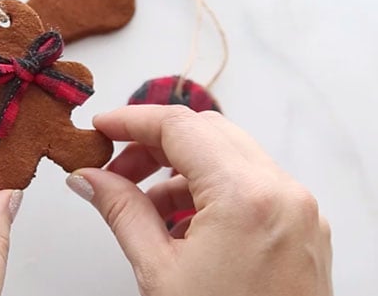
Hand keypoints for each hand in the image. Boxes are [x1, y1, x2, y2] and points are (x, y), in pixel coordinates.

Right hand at [67, 105, 332, 295]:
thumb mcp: (158, 272)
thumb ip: (121, 211)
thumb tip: (90, 178)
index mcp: (246, 197)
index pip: (180, 127)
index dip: (132, 120)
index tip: (103, 127)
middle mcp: (283, 193)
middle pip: (207, 132)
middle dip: (154, 144)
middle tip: (116, 167)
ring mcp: (298, 209)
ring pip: (229, 155)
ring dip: (180, 168)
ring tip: (142, 202)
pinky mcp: (301, 226)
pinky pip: (249, 184)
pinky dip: (209, 189)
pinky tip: (178, 220)